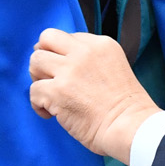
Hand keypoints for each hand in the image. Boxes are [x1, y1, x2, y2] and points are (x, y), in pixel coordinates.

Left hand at [27, 30, 160, 162]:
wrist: (131, 128)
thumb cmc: (125, 107)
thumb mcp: (114, 66)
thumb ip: (89, 59)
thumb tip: (57, 63)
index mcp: (100, 45)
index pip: (66, 37)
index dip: (61, 55)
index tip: (65, 73)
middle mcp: (84, 52)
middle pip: (46, 39)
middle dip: (43, 58)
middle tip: (49, 78)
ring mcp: (69, 71)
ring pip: (35, 61)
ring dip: (38, 79)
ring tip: (49, 95)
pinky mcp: (58, 91)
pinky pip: (33, 90)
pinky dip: (38, 105)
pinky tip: (50, 114)